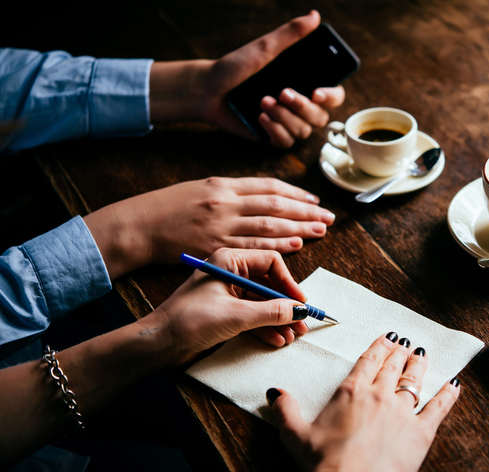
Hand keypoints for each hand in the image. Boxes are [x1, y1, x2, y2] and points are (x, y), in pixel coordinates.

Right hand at [84, 177, 334, 278]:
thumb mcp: (200, 188)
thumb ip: (231, 193)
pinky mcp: (216, 248)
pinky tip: (295, 246)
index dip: (296, 193)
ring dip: (299, 228)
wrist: (137, 226)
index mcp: (223, 184)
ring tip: (320, 230)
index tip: (314, 200)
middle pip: (276, 206)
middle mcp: (226, 202)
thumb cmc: (167, 207)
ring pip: (270, 226)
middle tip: (328, 217)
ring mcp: (222, 225)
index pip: (269, 187)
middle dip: (306, 211)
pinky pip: (253, 248)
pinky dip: (276, 246)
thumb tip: (261, 199)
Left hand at [149, 10, 345, 147]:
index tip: (317, 92)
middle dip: (302, 107)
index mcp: (303, 83)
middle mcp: (299, 105)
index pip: (333, 95)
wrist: (208, 90)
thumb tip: (314, 15)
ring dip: (283, 116)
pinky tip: (260, 118)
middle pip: (320, 117)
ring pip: (303, 131)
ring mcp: (287, 122)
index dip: (331, 96)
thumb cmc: (236, 67)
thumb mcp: (264, 48)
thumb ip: (290, 34)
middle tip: (282, 92)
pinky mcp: (272, 136)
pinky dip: (274, 130)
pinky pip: (286, 142)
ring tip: (262, 102)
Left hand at [149, 248, 309, 364]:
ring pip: (262, 302)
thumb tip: (299, 310)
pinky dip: (264, 327)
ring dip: (278, 319)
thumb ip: (271, 312)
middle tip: (302, 323)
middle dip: (286, 305)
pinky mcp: (224, 310)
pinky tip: (276, 339)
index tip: (300, 304)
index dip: (289, 283)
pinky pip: (252, 314)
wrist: (158, 343)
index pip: (271, 262)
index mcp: (229, 260)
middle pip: (269, 284)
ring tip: (291, 336)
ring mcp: (227, 292)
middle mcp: (230, 272)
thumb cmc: (189, 320)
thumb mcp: (236, 315)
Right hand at [268, 333, 460, 471]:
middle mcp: (380, 395)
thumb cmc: (324, 464)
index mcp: (351, 392)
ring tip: (423, 354)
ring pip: (414, 380)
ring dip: (419, 365)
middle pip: (393, 366)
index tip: (386, 337)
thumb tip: (275, 392)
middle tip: (405, 342)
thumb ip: (285, 410)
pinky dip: (448, 394)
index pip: (368, 360)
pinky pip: (439, 407)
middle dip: (399, 352)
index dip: (378, 346)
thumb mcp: (295, 436)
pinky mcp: (422, 432)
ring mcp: (403, 412)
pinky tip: (454, 384)